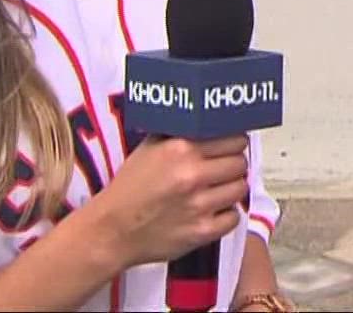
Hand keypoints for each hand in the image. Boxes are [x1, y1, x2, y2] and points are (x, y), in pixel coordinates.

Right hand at [87, 134, 249, 268]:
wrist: (111, 230)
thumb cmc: (129, 189)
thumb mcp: (149, 148)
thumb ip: (179, 133)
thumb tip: (207, 121)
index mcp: (180, 150)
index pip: (234, 139)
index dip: (233, 143)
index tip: (229, 147)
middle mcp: (192, 175)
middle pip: (240, 163)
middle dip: (233, 165)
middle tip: (222, 169)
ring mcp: (199, 205)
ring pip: (240, 188)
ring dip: (231, 188)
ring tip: (217, 189)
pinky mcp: (202, 231)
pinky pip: (234, 217)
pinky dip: (227, 215)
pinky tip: (213, 211)